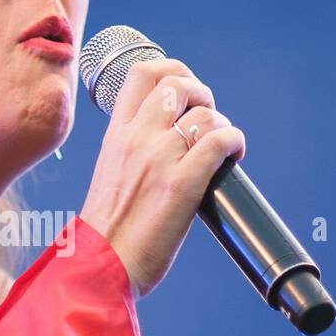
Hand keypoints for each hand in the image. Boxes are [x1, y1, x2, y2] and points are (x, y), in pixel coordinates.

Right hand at [79, 58, 245, 298]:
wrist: (101, 266)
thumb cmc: (107, 232)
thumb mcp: (110, 174)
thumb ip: (132, 151)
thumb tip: (167, 143)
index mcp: (116, 135)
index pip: (141, 74)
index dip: (171, 70)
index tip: (184, 91)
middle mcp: (136, 139)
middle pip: (177, 83)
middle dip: (202, 94)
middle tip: (207, 119)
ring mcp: (159, 159)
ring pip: (204, 113)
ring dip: (221, 125)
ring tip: (220, 147)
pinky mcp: (182, 183)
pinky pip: (219, 140)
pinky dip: (234, 142)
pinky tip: (233, 156)